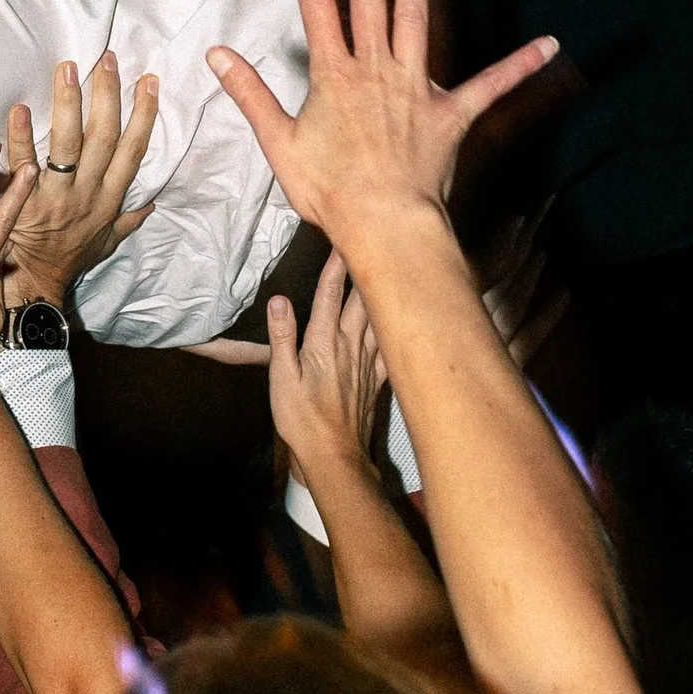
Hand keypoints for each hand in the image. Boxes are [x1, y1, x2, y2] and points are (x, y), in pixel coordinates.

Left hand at [0, 52, 157, 307]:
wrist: (32, 286)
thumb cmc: (68, 261)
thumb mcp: (105, 244)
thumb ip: (127, 221)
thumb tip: (151, 203)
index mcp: (109, 200)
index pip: (133, 150)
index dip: (144, 115)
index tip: (149, 81)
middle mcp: (88, 195)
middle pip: (104, 138)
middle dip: (107, 96)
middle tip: (106, 59)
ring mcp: (56, 198)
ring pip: (68, 145)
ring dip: (69, 104)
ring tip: (67, 69)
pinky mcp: (24, 203)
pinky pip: (21, 164)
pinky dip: (19, 137)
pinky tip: (19, 108)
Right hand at [208, 0, 557, 243]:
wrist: (384, 224)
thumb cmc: (330, 192)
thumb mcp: (278, 144)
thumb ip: (250, 94)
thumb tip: (217, 54)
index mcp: (334, 75)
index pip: (316, 7)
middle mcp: (376, 70)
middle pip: (370, 0)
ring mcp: (416, 89)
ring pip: (416, 22)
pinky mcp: (451, 114)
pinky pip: (491, 85)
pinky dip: (521, 65)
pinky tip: (550, 44)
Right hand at [266, 253, 388, 494]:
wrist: (334, 457)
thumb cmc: (301, 419)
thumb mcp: (280, 379)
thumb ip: (282, 338)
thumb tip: (280, 300)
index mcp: (324, 342)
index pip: (331, 295)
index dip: (336, 265)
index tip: (343, 236)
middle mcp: (351, 346)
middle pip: (363, 299)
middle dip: (368, 268)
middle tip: (378, 240)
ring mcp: (369, 362)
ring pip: (382, 317)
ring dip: (387, 292)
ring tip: (396, 269)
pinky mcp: (379, 379)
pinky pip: (393, 346)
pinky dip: (400, 327)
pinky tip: (412, 318)